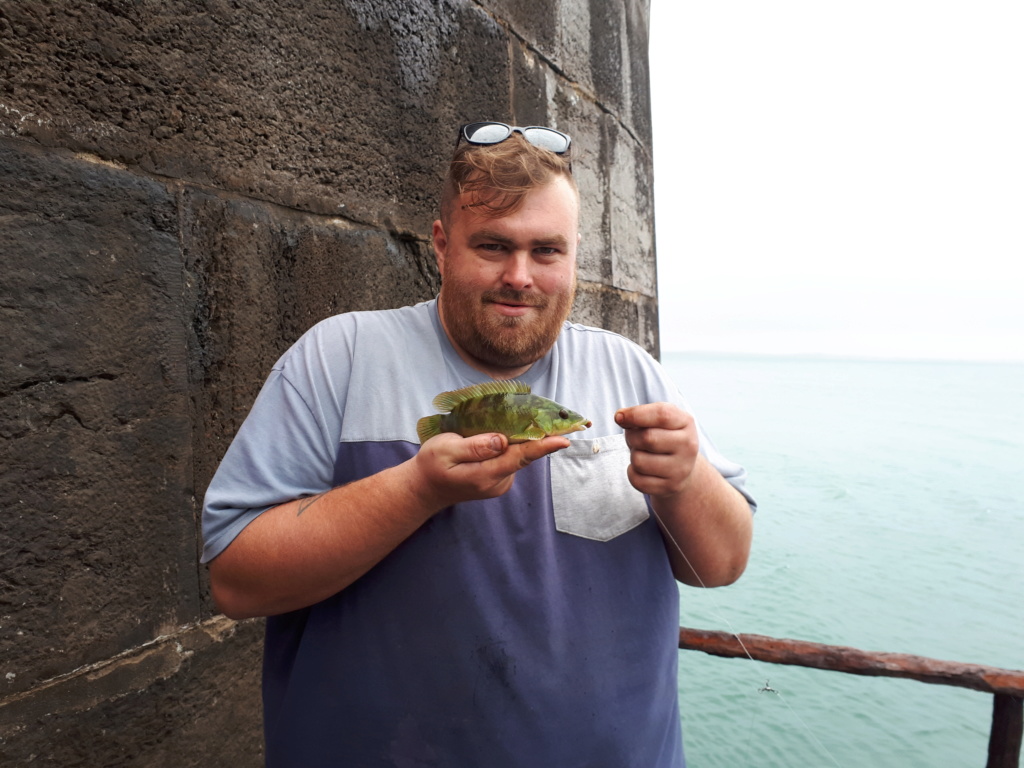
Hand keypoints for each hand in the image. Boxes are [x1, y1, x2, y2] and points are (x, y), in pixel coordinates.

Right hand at [414, 432, 569, 507]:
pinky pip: (511, 457)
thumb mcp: (444, 450)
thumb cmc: (432, 466)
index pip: (519, 458)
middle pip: (523, 454)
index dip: (542, 446)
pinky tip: (501, 433)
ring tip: (518, 417)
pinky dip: (511, 444)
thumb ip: (474, 446)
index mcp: (484, 475)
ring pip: (517, 454)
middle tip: (552, 414)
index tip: (563, 439)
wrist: (425, 488)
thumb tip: (502, 440)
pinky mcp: (499, 479)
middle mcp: (498, 482)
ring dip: (520, 437)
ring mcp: (500, 482)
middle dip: (538, 434)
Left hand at [615, 403, 698, 498]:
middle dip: (631, 437)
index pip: (662, 415)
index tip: (619, 416)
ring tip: (642, 453)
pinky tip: (643, 469)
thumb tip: (620, 417)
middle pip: (647, 438)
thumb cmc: (663, 436)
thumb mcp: (659, 420)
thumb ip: (641, 414)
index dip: (636, 414)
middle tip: (635, 438)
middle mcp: (688, 446)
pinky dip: (632, 473)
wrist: (681, 467)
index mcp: (686, 423)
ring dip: (633, 455)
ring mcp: (680, 469)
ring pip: (638, 461)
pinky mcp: (669, 487)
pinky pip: (636, 480)